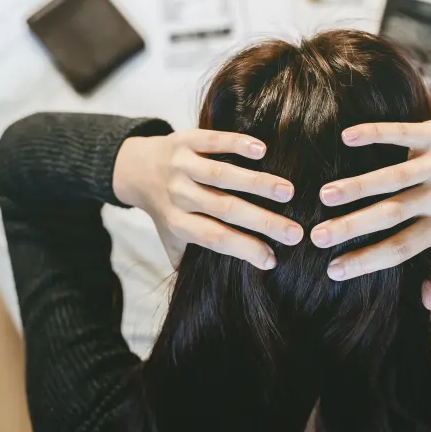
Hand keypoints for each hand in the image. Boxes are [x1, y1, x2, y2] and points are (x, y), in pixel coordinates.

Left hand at [113, 129, 301, 269]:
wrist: (134, 167)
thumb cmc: (164, 208)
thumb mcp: (170, 239)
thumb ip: (190, 261)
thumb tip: (220, 291)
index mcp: (177, 222)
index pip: (214, 238)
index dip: (243, 249)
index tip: (273, 259)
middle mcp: (179, 195)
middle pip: (225, 208)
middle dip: (263, 221)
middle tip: (295, 232)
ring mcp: (181, 166)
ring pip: (222, 175)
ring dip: (257, 183)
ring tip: (288, 191)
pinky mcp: (185, 140)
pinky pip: (213, 142)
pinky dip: (237, 144)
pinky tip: (263, 151)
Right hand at [311, 118, 430, 299]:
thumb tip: (426, 303)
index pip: (403, 248)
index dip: (369, 260)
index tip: (333, 270)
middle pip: (394, 215)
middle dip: (353, 226)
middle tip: (316, 236)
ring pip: (395, 177)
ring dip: (358, 186)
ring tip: (323, 195)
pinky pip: (403, 133)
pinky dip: (376, 134)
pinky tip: (347, 137)